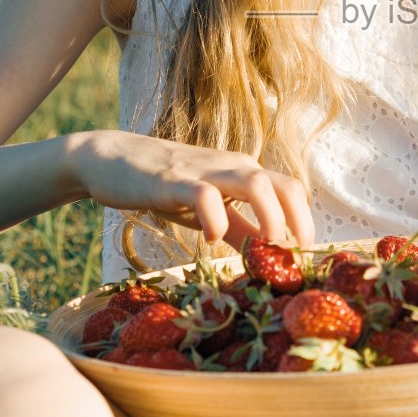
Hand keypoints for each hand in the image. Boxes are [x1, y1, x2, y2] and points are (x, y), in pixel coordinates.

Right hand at [69, 130, 315, 247]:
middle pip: (285, 185)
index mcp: (244, 173)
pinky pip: (204, 195)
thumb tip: (271, 255)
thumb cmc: (165, 186)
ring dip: (269, 216)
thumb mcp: (210, 209)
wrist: (113, 159)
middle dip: (299, 222)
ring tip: (265, 246)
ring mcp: (205, 171)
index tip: (303, 256)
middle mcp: (233, 166)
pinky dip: (215, 219)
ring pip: (255, 182)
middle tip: (292, 257)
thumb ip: (240, 229)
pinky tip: (209, 239)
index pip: (290, 191)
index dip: (305, 223)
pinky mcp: (174, 180)